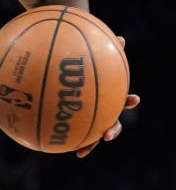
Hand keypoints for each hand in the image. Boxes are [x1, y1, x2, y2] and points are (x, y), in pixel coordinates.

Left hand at [76, 36, 139, 157]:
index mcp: (109, 97)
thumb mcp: (93, 57)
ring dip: (89, 144)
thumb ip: (105, 50)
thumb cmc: (84, 66)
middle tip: (107, 134)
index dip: (129, 101)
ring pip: (92, 135)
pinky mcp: (76, 124)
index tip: (135, 99)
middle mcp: (103, 110)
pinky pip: (71, 133)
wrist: (70, 78)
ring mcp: (90, 119)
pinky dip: (65, 139)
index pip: (123, 100)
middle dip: (111, 130)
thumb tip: (120, 37)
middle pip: (112, 123)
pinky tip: (55, 144)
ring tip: (82, 152)